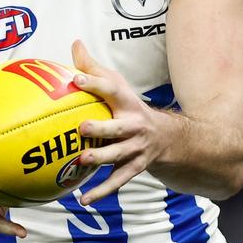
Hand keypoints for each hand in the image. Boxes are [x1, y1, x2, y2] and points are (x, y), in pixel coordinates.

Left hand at [70, 39, 171, 205]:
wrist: (167, 137)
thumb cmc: (129, 106)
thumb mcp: (117, 84)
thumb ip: (93, 67)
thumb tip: (74, 43)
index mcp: (126, 102)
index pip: (110, 89)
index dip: (94, 83)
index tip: (75, 79)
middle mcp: (133, 125)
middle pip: (117, 127)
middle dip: (101, 128)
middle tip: (81, 128)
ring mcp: (135, 148)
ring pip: (118, 155)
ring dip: (100, 158)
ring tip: (81, 161)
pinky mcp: (134, 167)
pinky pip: (117, 181)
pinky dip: (101, 191)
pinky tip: (83, 199)